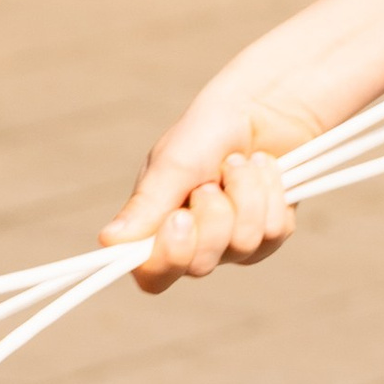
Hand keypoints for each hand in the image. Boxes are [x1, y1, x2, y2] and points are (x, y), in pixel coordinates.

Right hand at [101, 80, 331, 293]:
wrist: (262, 107)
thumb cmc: (207, 131)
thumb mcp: (172, 163)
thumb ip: (145, 205)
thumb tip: (108, 241)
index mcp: (158, 228)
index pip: (154, 276)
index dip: (169, 258)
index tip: (181, 218)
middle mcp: (194, 243)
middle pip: (201, 265)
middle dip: (213, 216)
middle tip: (211, 181)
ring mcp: (234, 242)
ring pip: (244, 245)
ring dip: (245, 195)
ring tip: (238, 163)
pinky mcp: (270, 234)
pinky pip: (275, 233)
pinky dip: (270, 193)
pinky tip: (263, 169)